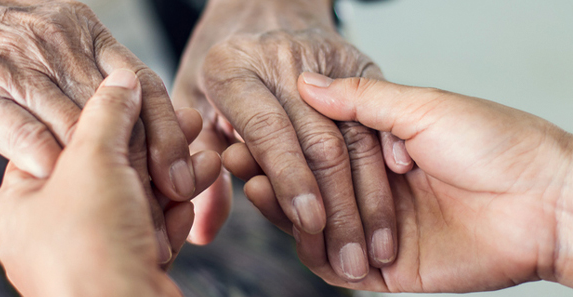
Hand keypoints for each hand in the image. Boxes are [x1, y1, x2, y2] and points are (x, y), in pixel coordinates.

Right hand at [0, 0, 196, 202]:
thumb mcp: (56, 51)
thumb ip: (95, 86)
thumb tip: (142, 133)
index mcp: (86, 34)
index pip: (144, 84)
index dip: (168, 132)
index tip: (184, 175)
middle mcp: (57, 45)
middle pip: (119, 110)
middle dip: (146, 158)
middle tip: (165, 196)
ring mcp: (16, 65)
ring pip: (76, 124)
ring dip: (102, 171)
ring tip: (123, 207)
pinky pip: (22, 132)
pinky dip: (47, 160)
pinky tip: (64, 185)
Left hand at [0, 70, 218, 295]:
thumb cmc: (91, 248)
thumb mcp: (93, 161)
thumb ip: (107, 112)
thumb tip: (120, 79)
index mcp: (22, 202)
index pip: (64, 141)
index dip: (108, 118)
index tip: (142, 99)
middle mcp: (52, 229)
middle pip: (108, 170)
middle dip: (153, 147)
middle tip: (186, 123)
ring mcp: (90, 252)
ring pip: (136, 199)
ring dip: (172, 178)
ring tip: (205, 158)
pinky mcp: (125, 268)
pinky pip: (150, 228)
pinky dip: (174, 213)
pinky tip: (196, 193)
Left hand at [174, 0, 409, 281]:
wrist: (259, 2)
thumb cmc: (221, 59)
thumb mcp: (191, 102)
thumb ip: (198, 164)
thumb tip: (203, 231)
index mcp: (233, 69)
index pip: (269, 132)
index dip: (291, 181)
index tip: (310, 224)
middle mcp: (281, 60)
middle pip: (319, 141)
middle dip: (339, 207)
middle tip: (350, 257)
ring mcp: (324, 59)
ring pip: (356, 135)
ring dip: (371, 197)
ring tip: (378, 245)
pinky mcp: (357, 61)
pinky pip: (378, 116)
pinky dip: (389, 161)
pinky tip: (396, 198)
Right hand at [276, 72, 572, 291]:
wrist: (546, 200)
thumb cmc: (496, 144)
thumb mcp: (421, 107)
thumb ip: (359, 101)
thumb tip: (306, 83)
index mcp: (382, 153)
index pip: (316, 151)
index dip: (282, 141)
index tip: (247, 127)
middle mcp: (375, 193)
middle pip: (308, 191)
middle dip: (272, 174)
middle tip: (238, 156)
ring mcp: (377, 231)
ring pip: (315, 228)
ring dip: (281, 209)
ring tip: (256, 183)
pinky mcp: (386, 271)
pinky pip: (335, 264)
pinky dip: (309, 248)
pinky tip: (290, 222)